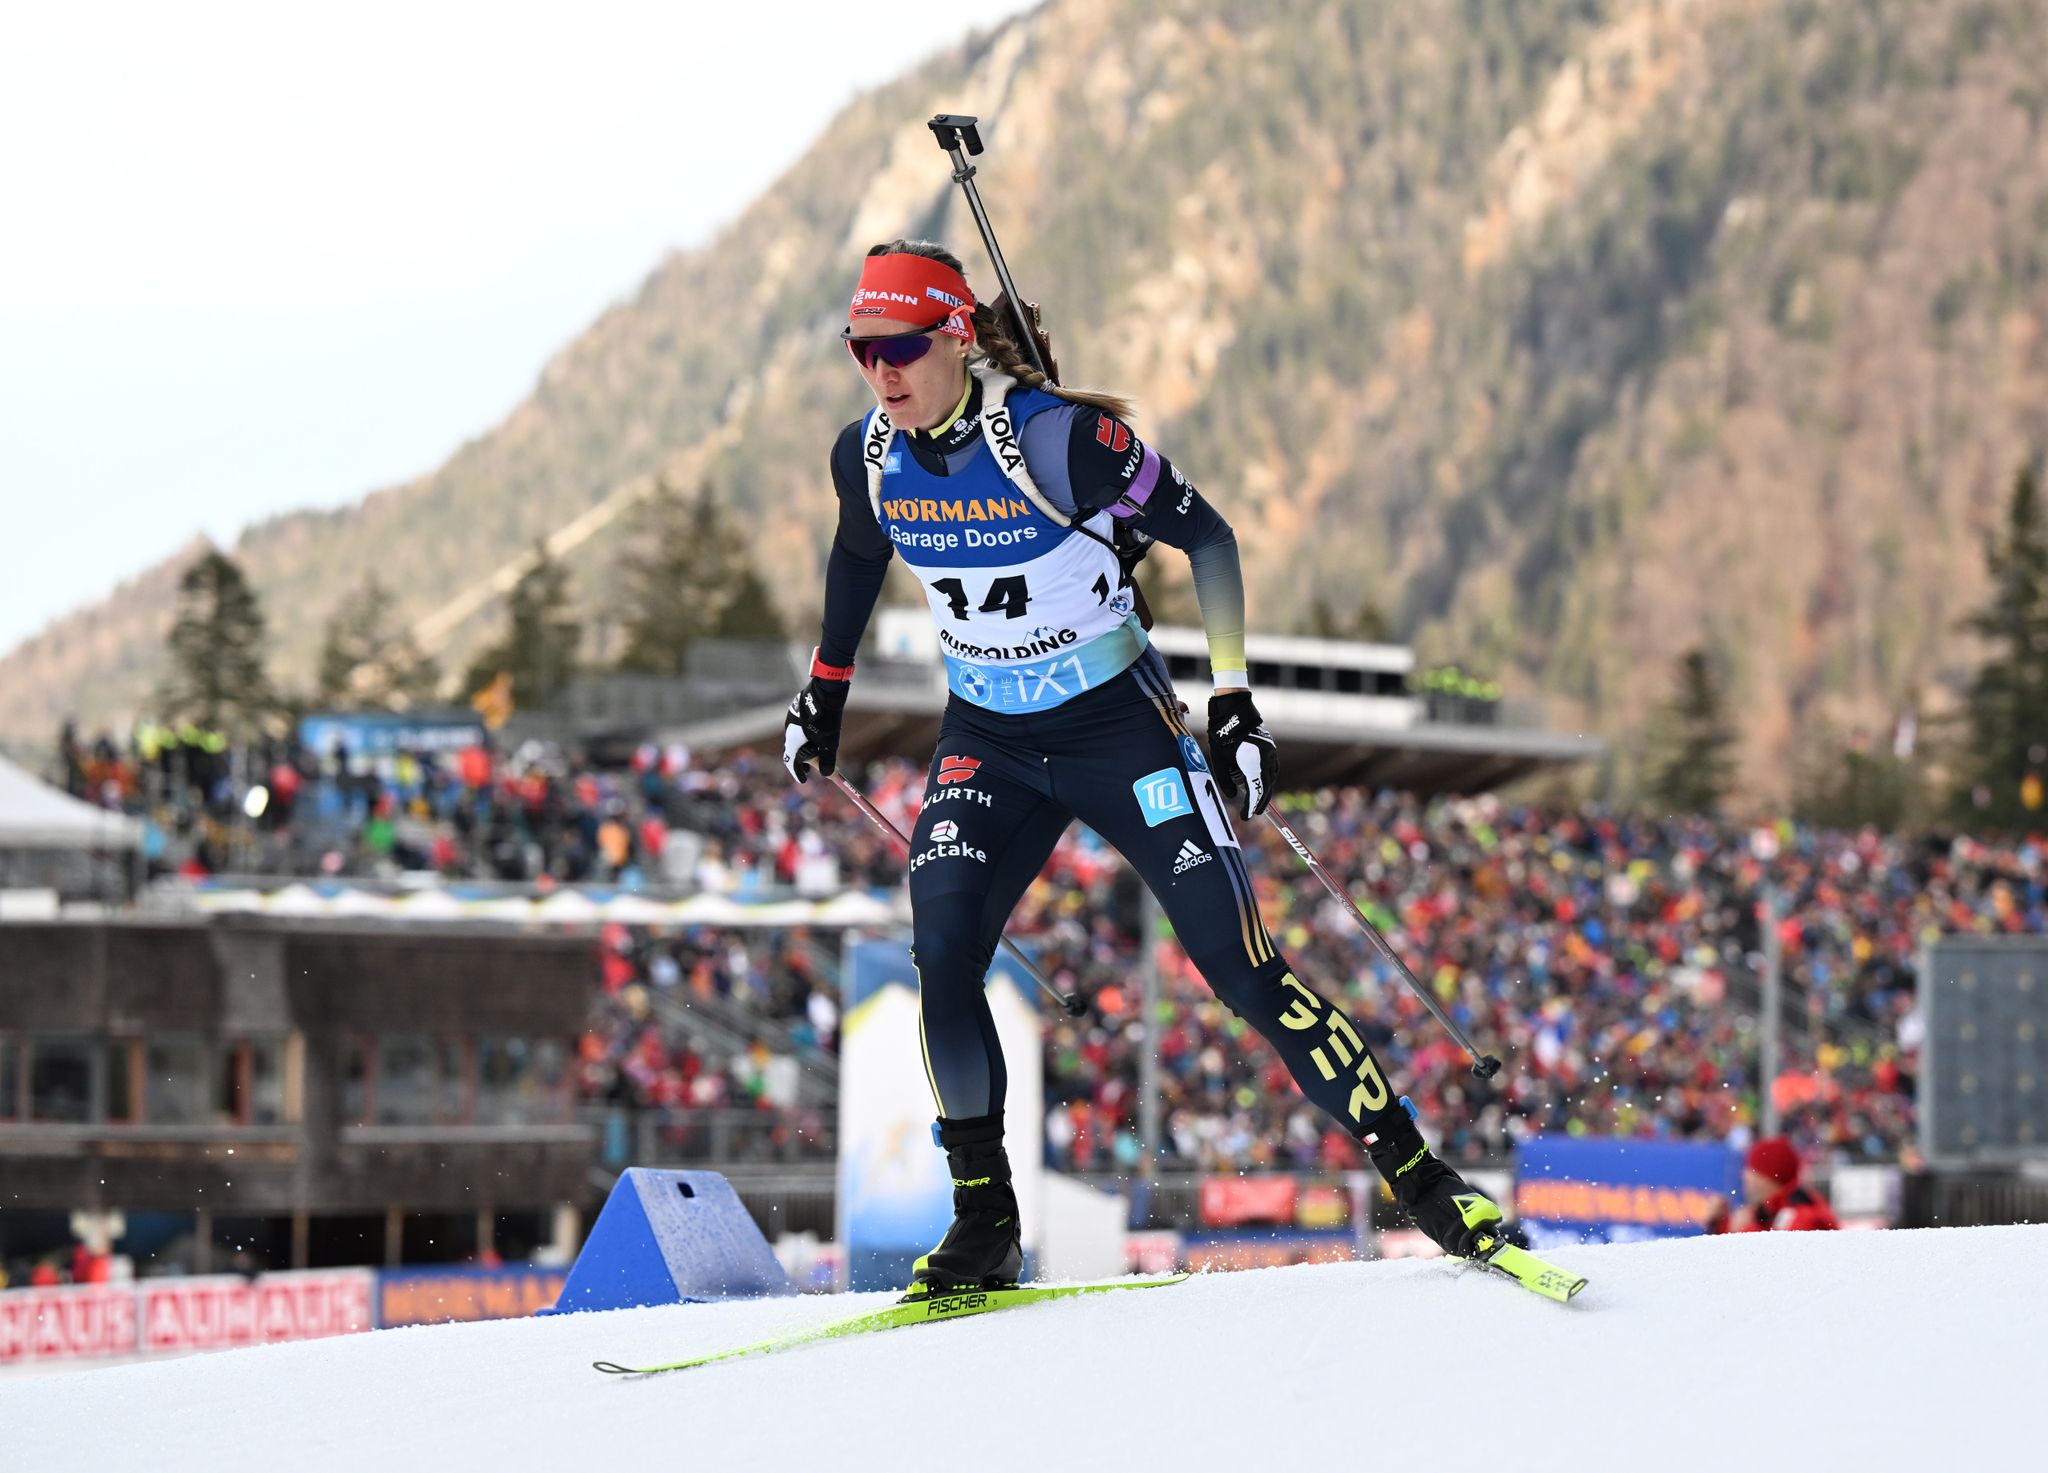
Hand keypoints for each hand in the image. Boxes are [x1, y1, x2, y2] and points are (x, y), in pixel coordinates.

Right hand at [782, 675, 849, 782]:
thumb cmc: (826, 719)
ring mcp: (791, 719)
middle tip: (811, 768)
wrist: (825, 691)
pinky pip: (800, 728)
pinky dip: (807, 735)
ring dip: (805, 747)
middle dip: (803, 761)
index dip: (797, 773)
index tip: (804, 780)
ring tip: (817, 750)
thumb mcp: (829, 742)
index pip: (791, 762)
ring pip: (797, 738)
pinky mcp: (797, 710)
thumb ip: (828, 759)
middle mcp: (788, 730)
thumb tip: (828, 775)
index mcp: (792, 741)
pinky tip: (817, 733)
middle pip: (794, 750)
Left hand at [1207, 690, 1276, 817]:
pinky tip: (1262, 783)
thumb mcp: (1219, 761)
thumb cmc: (1222, 736)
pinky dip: (1267, 778)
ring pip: (1271, 777)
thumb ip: (1226, 780)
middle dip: (1260, 801)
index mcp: (1254, 763)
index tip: (1246, 817)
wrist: (1233, 712)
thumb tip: (1234, 795)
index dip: (1251, 806)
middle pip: (1266, 786)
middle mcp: (1266, 759)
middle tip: (1254, 813)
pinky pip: (1272, 768)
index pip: (1256, 791)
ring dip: (1265, 790)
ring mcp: (1271, 752)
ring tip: (1258, 802)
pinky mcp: (1271, 748)